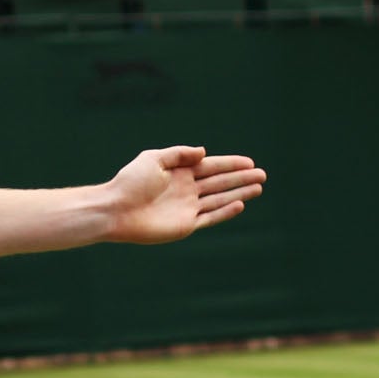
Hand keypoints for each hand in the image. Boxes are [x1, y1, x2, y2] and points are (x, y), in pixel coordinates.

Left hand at [101, 146, 264, 244]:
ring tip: (258, 188)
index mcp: (179, 172)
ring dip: (239, 193)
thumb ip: (179, 154)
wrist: (115, 210)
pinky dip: (225, 211)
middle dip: (241, 178)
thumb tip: (204, 152)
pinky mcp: (185, 225)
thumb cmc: (130, 182)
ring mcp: (187, 208)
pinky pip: (210, 217)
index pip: (211, 167)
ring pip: (219, 199)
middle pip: (220, 183)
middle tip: (262, 175)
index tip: (250, 162)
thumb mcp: (153, 159)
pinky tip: (240, 204)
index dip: (231, 164)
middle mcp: (186, 189)